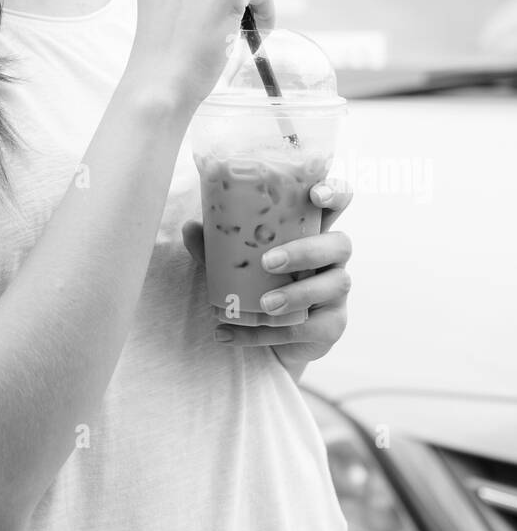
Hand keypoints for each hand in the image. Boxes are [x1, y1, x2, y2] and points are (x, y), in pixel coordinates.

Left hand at [182, 178, 352, 379]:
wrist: (266, 337)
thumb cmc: (257, 282)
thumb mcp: (236, 261)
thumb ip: (216, 246)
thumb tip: (190, 228)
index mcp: (311, 230)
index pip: (337, 201)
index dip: (334, 192)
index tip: (316, 194)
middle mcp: (332, 257)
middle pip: (340, 243)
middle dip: (306, 251)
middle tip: (269, 262)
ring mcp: (336, 290)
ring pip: (334, 284)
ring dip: (296, 294)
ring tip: (263, 304)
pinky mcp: (332, 325)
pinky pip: (311, 328)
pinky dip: (271, 334)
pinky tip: (234, 334)